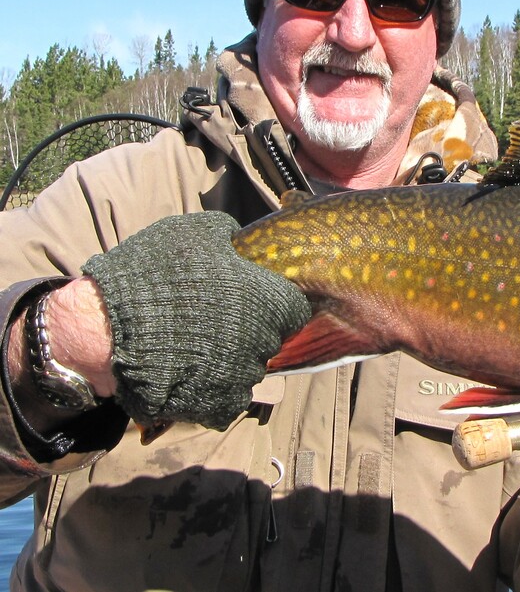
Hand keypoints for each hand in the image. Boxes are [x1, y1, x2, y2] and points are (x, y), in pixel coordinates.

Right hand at [82, 212, 311, 428]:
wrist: (106, 327)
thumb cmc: (154, 274)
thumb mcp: (194, 233)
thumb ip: (226, 235)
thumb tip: (237, 238)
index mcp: (269, 301)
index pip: (292, 309)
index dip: (273, 304)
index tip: (252, 301)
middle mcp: (263, 341)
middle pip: (269, 339)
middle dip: (250, 331)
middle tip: (214, 320)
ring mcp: (242, 376)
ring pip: (248, 369)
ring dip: (231, 360)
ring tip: (195, 347)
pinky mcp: (218, 405)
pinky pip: (229, 399)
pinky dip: (214, 390)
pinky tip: (190, 372)